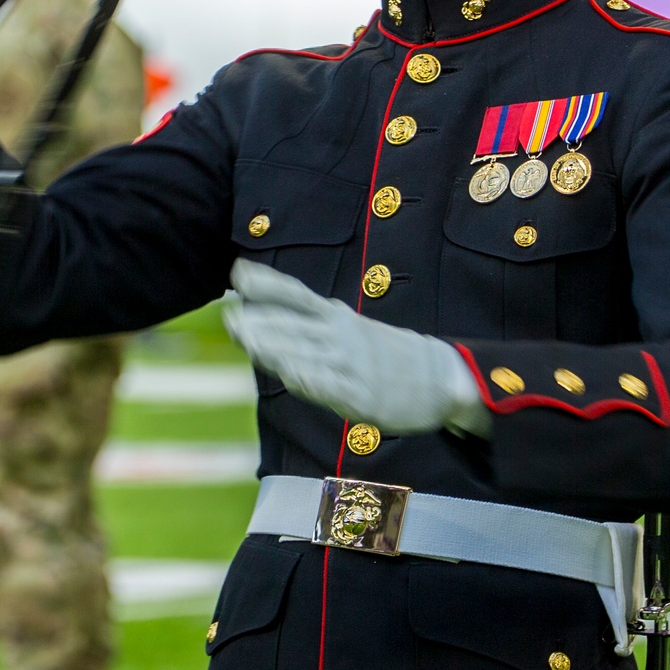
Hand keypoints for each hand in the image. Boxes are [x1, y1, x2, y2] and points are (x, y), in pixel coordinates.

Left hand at [222, 261, 490, 438]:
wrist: (440, 376)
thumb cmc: (382, 351)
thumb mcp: (346, 324)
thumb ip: (306, 319)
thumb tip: (258, 308)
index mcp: (336, 316)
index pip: (296, 295)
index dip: (266, 283)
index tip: (237, 273)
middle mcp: (341, 336)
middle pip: (294, 325)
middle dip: (259, 320)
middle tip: (229, 316)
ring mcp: (351, 365)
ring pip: (307, 353)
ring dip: (275, 347)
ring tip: (247, 339)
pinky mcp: (362, 396)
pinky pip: (333, 387)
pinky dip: (312, 380)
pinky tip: (291, 375)